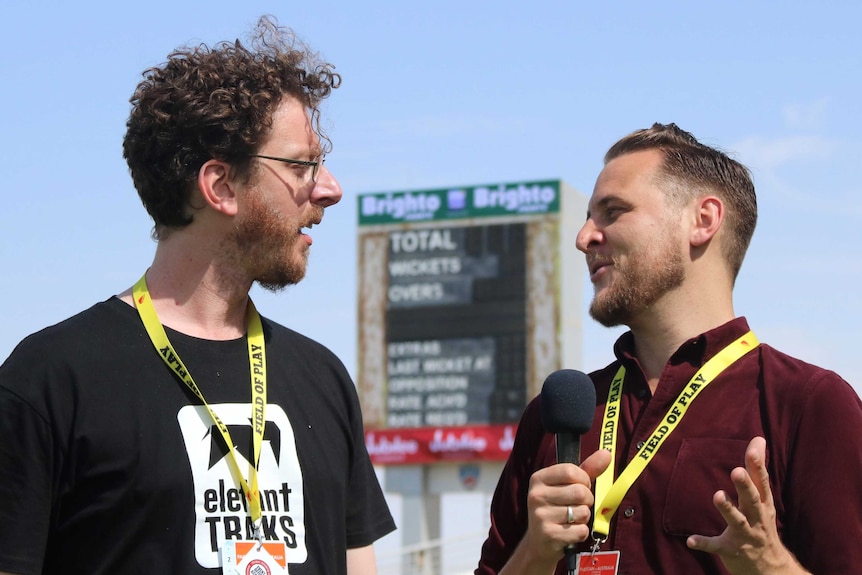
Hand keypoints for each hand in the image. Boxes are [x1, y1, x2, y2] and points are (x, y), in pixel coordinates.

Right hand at [500, 449, 610, 574]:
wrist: (540, 542)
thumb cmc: (557, 508)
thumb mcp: (568, 486)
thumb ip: (588, 469)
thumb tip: (606, 453)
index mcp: (538, 478)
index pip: (571, 471)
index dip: (584, 480)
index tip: (580, 487)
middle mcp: (536, 495)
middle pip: (579, 492)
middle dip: (586, 501)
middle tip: (576, 506)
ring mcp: (540, 515)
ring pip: (582, 512)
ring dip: (583, 518)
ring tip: (571, 520)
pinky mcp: (548, 534)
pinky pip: (580, 530)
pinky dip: (581, 533)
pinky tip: (570, 533)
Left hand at [686, 437, 808, 574]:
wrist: (772, 570)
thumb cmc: (762, 525)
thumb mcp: (763, 498)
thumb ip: (756, 470)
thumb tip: (758, 439)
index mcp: (763, 505)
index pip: (762, 483)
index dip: (758, 466)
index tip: (754, 448)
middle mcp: (756, 519)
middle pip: (752, 501)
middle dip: (745, 487)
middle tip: (736, 471)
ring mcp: (744, 536)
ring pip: (737, 521)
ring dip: (727, 509)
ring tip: (717, 495)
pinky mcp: (730, 550)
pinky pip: (716, 546)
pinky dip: (704, 543)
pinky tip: (691, 540)